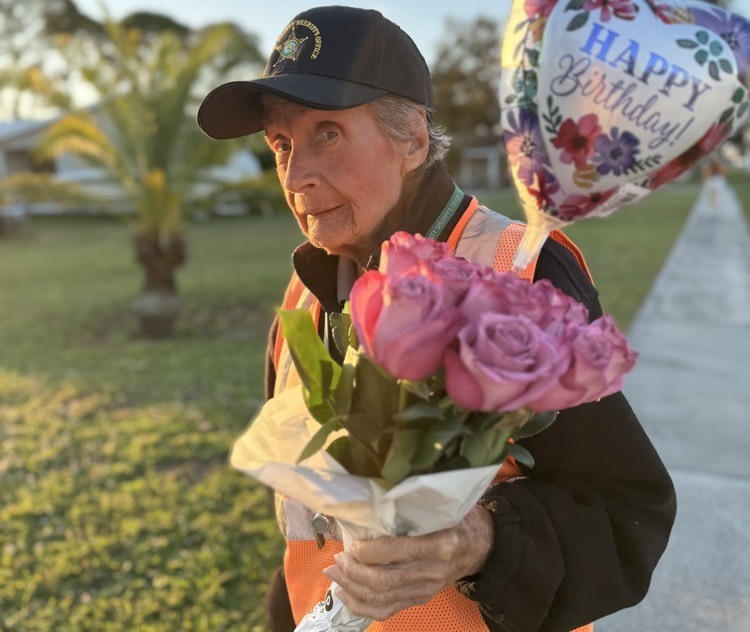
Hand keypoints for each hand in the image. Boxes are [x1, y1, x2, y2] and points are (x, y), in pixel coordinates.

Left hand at [322, 505, 493, 620]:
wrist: (484, 544)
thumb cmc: (460, 518)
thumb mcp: (443, 506)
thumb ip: (413, 508)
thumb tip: (371, 504)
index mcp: (440, 543)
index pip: (396, 552)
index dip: (368, 551)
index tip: (352, 543)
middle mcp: (433, 570)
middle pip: (385, 581)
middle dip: (354, 571)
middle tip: (339, 557)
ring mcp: (427, 589)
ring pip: (382, 598)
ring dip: (352, 588)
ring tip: (334, 572)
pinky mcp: (421, 598)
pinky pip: (387, 610)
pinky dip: (361, 605)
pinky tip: (344, 593)